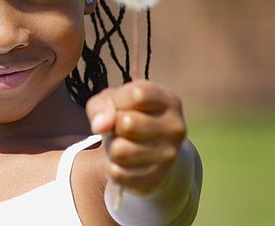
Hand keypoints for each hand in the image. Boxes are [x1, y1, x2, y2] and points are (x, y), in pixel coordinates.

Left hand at [86, 80, 185, 194]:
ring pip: (119, 150)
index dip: (118, 100)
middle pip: (127, 123)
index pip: (137, 95)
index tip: (120, 105)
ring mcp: (169, 155)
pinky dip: (112, 166)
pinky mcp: (156, 178)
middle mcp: (175, 128)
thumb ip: (102, 107)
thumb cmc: (126, 116)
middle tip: (121, 129)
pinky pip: (118, 173)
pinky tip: (124, 161)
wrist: (146, 151)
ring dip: (111, 148)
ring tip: (121, 144)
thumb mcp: (111, 102)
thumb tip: (100, 126)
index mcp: (169, 102)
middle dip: (114, 126)